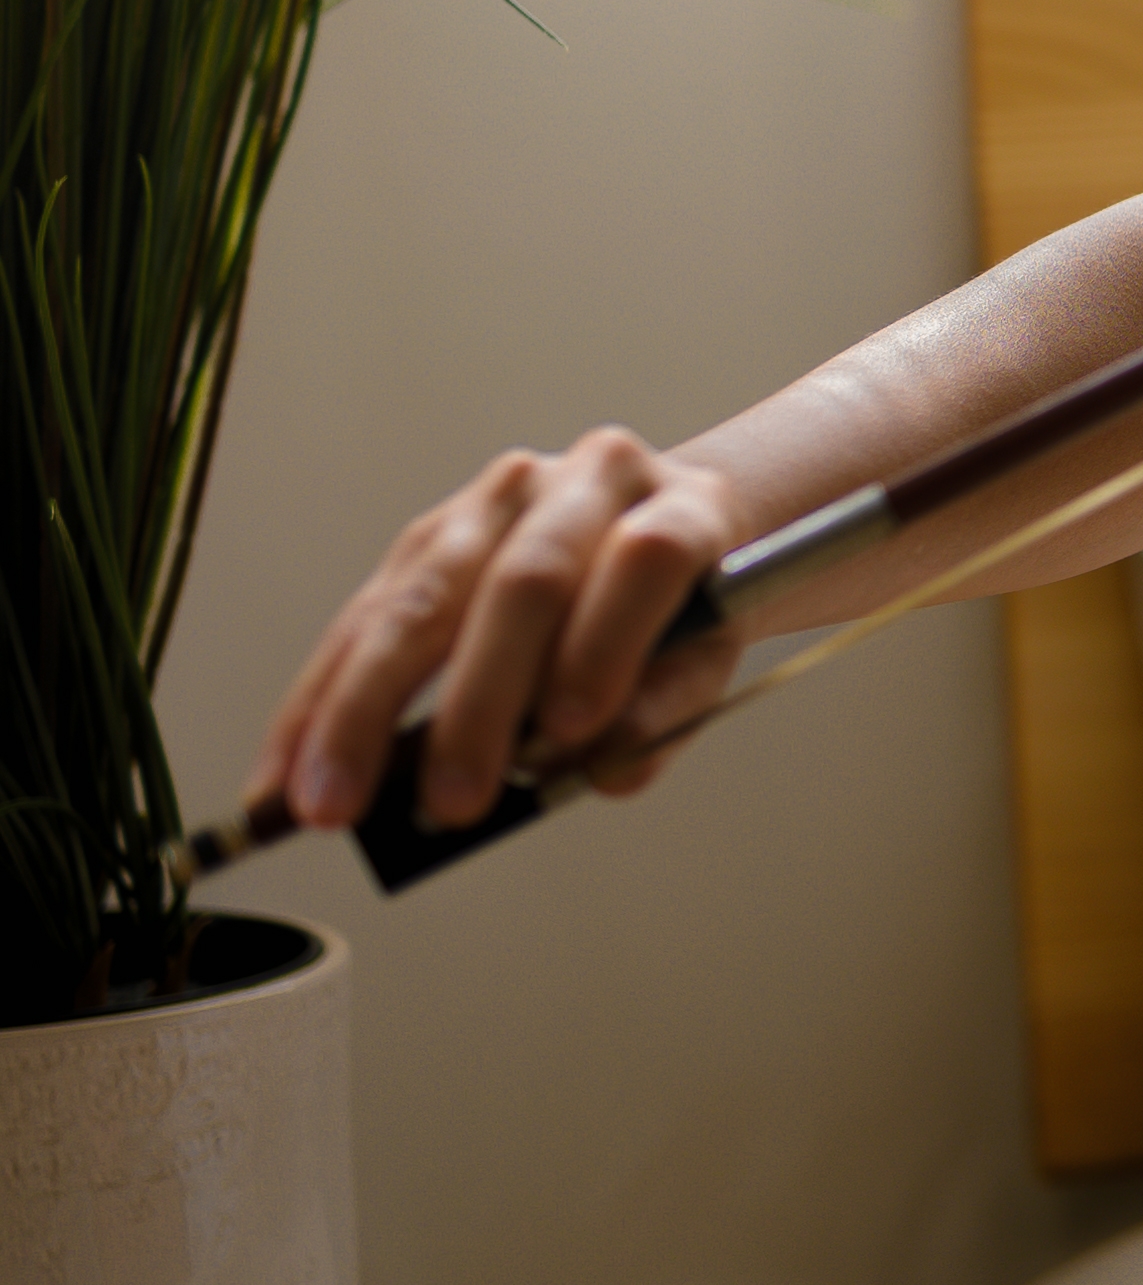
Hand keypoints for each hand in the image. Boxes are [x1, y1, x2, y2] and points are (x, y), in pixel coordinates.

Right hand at [253, 429, 750, 832]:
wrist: (670, 534)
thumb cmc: (690, 609)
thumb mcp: (711, 658)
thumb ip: (666, 711)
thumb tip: (597, 774)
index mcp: (684, 506)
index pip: (647, 559)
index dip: (606, 640)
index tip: (571, 730)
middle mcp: (587, 482)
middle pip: (523, 583)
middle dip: (477, 702)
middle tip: (449, 801)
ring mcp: (498, 501)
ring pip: (422, 599)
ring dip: (366, 711)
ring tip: (333, 802)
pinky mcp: (427, 536)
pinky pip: (361, 618)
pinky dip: (321, 704)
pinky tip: (289, 772)